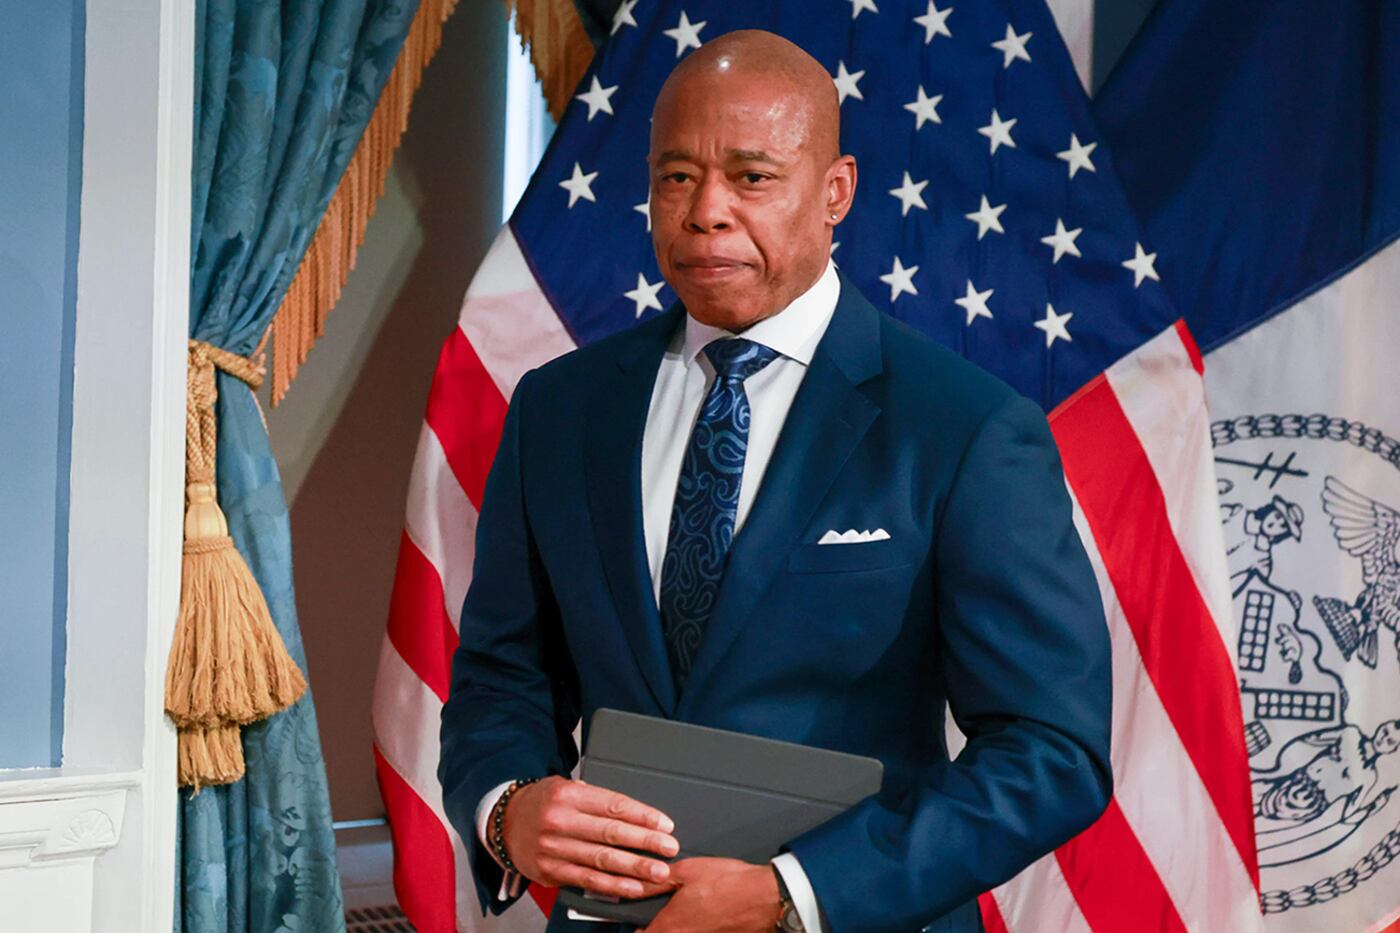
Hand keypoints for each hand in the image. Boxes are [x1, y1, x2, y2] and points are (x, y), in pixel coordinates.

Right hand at [502, 776, 679, 898]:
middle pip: (611, 833)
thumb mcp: (564, 787)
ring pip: (602, 859)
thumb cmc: (542, 803)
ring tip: (658, 871)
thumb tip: (634, 813)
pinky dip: (613, 886)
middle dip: (645, 842)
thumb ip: (595, 798)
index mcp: (567, 796)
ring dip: (635, 867)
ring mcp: (555, 849)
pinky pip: (588, 880)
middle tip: (669, 847)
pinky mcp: (551, 871)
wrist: (503, 823)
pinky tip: (633, 887)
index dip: (642, 816)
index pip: (613, 805)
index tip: (664, 824)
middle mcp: (560, 821)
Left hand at [641, 858, 780, 932]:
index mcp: (672, 925)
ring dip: (683, 928)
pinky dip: (702, 928)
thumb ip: (657, 881)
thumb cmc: (730, 883)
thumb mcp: (687, 870)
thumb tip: (636, 883)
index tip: (640, 921)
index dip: (638, 929)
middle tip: (666, 914)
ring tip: (692, 911)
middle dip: (661, 928)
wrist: (765, 897)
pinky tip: (709, 915)